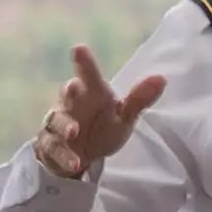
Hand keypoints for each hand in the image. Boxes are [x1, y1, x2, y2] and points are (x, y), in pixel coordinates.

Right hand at [33, 44, 165, 179]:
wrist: (81, 156)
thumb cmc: (102, 128)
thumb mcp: (124, 116)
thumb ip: (139, 99)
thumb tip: (162, 78)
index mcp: (91, 93)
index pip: (88, 75)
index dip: (84, 62)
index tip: (79, 49)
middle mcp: (71, 104)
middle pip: (67, 93)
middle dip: (69, 90)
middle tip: (74, 86)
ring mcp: (58, 123)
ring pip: (57, 120)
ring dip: (65, 126)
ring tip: (74, 132)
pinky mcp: (50, 144)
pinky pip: (53, 147)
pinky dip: (63, 155)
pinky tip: (75, 163)